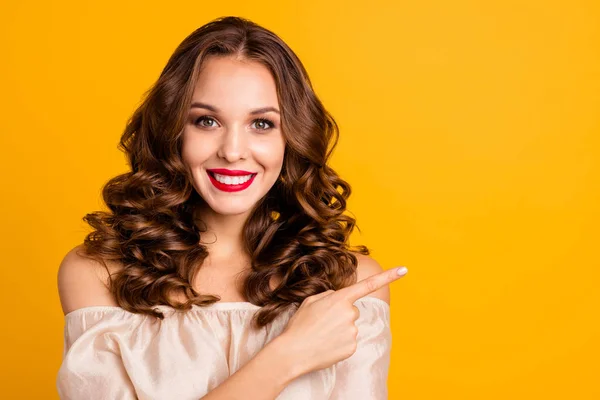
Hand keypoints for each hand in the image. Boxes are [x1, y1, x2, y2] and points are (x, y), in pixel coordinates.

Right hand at [277, 266, 407, 374]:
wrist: (293, 352)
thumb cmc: (299, 325)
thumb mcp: (311, 301)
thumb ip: (330, 296)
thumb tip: (341, 299)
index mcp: (340, 299)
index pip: (368, 285)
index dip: (388, 276)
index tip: (404, 269)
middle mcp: (351, 313)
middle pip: (353, 310)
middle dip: (341, 315)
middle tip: (322, 323)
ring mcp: (353, 331)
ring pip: (351, 326)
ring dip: (340, 329)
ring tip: (322, 335)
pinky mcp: (353, 348)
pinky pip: (350, 341)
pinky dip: (340, 343)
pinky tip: (327, 345)